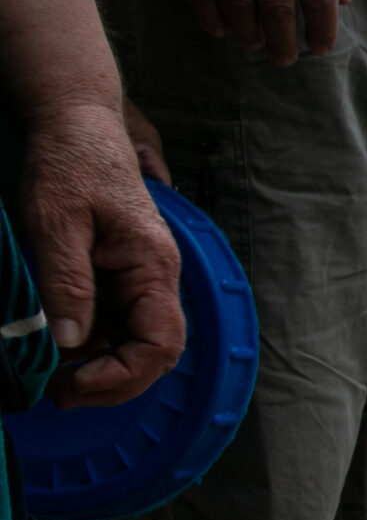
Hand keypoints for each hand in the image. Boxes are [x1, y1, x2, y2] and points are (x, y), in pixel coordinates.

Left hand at [14, 105, 184, 406]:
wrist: (76, 124)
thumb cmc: (71, 163)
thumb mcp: (57, 222)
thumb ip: (67, 282)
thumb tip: (69, 341)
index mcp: (153, 266)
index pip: (160, 342)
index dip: (123, 374)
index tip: (75, 383)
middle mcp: (155, 279)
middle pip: (153, 353)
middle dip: (112, 383)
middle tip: (60, 395)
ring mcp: (138, 280)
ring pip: (133, 345)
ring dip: (98, 370)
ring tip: (53, 378)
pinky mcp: (118, 278)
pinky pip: (114, 326)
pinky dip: (89, 349)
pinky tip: (59, 351)